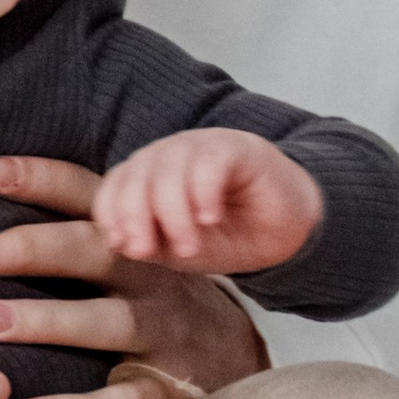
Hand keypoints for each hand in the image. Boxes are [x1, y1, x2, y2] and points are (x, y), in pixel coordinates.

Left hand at [0, 154, 267, 398]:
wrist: (237, 360)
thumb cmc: (151, 298)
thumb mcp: (128, 255)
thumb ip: (72, 230)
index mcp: (132, 239)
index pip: (88, 198)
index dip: (42, 179)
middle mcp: (148, 277)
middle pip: (88, 251)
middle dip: (24, 249)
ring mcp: (161, 333)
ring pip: (102, 321)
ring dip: (42, 320)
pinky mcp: (167, 389)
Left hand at [94, 128, 322, 280]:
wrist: (286, 232)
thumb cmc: (228, 237)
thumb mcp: (180, 250)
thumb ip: (150, 244)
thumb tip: (120, 241)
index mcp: (147, 177)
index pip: (115, 186)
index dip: (112, 215)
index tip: (126, 248)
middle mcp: (167, 156)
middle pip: (136, 177)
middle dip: (136, 218)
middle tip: (149, 252)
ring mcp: (200, 146)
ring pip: (168, 172)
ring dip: (173, 215)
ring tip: (190, 247)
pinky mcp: (235, 145)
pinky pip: (207, 163)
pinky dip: (203, 194)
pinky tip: (210, 218)